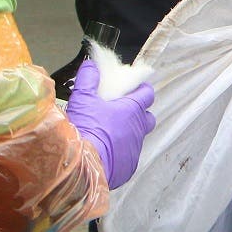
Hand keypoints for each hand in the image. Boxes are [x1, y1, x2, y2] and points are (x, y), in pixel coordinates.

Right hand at [66, 59, 155, 188]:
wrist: (83, 165)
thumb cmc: (85, 129)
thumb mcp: (83, 98)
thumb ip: (88, 79)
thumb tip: (91, 65)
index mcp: (132, 109)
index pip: (147, 94)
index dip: (142, 90)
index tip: (135, 88)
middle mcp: (138, 128)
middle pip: (148, 117)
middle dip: (140, 113)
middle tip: (122, 112)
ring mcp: (135, 148)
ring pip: (138, 137)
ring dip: (129, 133)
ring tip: (111, 133)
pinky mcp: (129, 166)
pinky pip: (129, 155)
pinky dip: (121, 152)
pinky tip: (107, 151)